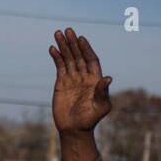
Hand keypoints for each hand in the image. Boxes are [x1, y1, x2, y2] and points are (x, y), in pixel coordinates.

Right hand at [48, 28, 112, 158]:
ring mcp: (72, 79)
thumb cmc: (91, 120)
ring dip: (63, 46)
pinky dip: (56, 57)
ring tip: (58, 33)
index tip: (81, 39)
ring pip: (68, 59)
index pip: (91, 59)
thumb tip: (108, 77)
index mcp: (95, 80)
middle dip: (73, 43)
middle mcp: (84, 77)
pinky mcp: (61, 84)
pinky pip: (59, 67)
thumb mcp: (101, 107)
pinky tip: (52, 49)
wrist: (75, 130)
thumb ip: (103, 92)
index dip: (87, 49)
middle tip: (68, 30)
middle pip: (78, 56)